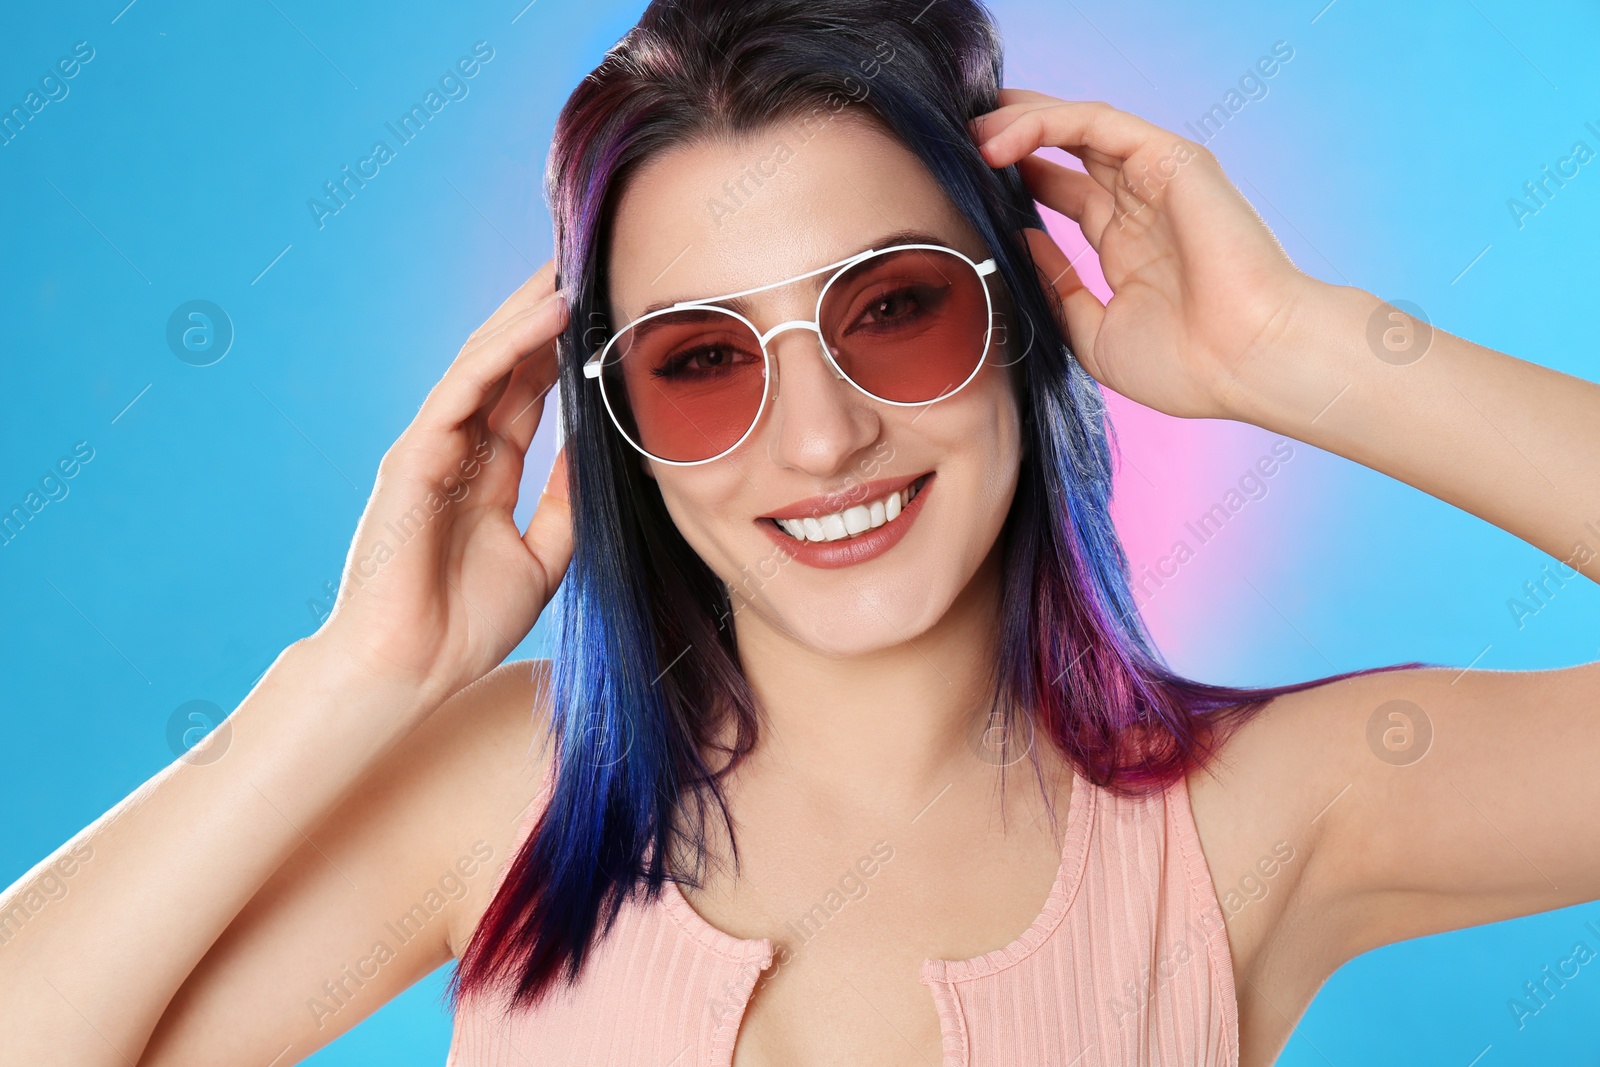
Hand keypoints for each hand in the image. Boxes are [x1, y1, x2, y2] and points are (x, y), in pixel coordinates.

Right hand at [315, 260, 573, 705]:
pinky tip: (546, 318)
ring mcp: (431, 447)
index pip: (524, 393)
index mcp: (482, 472)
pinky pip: (464, 387)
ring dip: (528, 313)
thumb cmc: (465, 624)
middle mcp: (455, 450)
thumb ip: (567, 501)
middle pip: (503, 364)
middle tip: (586, 264)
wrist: (412, 670)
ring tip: (571, 269)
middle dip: (542, 315)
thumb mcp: (543, 556)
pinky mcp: (414, 453)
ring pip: (483, 362)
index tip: (601, 312)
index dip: (559, 351)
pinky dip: (506, 349)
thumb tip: (598, 450)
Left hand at [970, 89, 1326, 420]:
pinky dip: (1046, 122)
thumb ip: (1058, 289)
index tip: (967, 183)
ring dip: (1020, 122)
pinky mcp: (1170, 158)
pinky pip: (1097, 122)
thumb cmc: (1188, 366)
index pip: (1066, 193)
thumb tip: (1022, 242)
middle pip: (1068, 150)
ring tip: (971, 132)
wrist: (1246, 364)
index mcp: (1130, 246)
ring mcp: (1158, 179)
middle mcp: (1143, 205)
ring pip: (1077, 126)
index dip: (1017, 179)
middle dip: (1012, 138)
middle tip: (961, 139)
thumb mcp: (1094, 335)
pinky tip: (1002, 140)